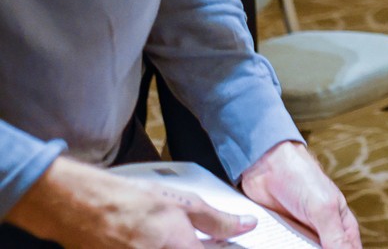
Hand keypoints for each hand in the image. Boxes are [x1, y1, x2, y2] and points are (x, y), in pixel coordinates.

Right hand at [6, 155, 256, 247]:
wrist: (81, 208)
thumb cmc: (129, 202)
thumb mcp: (182, 204)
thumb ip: (218, 220)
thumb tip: (247, 225)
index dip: (223, 248)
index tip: (227, 244)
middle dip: (201, 247)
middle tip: (202, 239)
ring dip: (179, 246)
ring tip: (165, 236)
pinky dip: (157, 246)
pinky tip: (155, 240)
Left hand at [239, 140, 360, 247]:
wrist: (266, 166)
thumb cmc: (302, 178)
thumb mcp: (323, 209)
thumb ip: (335, 237)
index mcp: (342, 225)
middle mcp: (324, 232)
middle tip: (304, 248)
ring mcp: (302, 236)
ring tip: (291, 244)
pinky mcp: (282, 236)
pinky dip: (282, 248)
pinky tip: (279, 246)